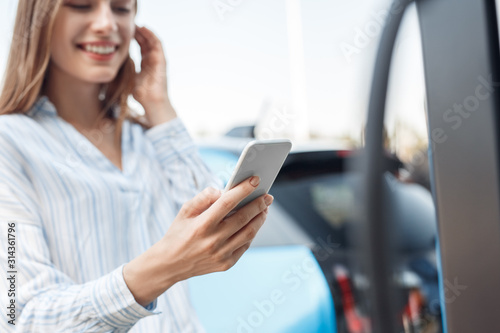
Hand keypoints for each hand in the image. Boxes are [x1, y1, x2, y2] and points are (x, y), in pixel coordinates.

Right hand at [123, 176, 272, 305]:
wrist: (170, 264)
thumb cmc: (178, 232)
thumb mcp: (185, 211)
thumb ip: (204, 197)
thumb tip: (223, 191)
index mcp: (202, 225)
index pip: (227, 202)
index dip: (243, 190)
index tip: (255, 180)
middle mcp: (213, 240)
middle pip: (243, 218)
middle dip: (259, 204)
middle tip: (267, 195)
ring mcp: (221, 254)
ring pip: (249, 232)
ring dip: (259, 218)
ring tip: (264, 208)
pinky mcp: (226, 264)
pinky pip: (245, 245)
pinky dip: (252, 232)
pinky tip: (254, 223)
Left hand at [133, 26, 175, 125]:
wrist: (152, 102)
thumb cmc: (141, 94)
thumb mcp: (130, 78)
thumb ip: (125, 70)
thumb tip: (113, 65)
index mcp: (146, 65)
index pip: (141, 48)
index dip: (135, 39)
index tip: (124, 32)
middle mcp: (153, 61)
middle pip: (146, 42)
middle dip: (139, 33)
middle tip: (130, 24)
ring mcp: (158, 60)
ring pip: (152, 41)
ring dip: (145, 32)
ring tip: (137, 24)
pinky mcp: (162, 60)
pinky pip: (158, 43)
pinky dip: (151, 35)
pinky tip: (144, 29)